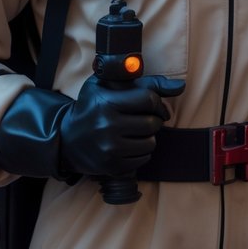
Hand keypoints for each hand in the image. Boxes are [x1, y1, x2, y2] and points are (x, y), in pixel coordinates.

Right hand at [60, 74, 183, 177]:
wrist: (66, 140)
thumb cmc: (92, 107)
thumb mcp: (109, 86)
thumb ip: (147, 82)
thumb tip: (180, 86)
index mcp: (107, 102)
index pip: (149, 99)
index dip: (157, 102)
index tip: (154, 106)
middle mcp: (107, 126)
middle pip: (153, 123)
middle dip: (153, 120)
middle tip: (142, 119)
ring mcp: (110, 148)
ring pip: (151, 142)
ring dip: (147, 137)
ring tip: (133, 132)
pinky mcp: (112, 166)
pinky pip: (144, 158)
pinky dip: (141, 152)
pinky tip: (128, 145)